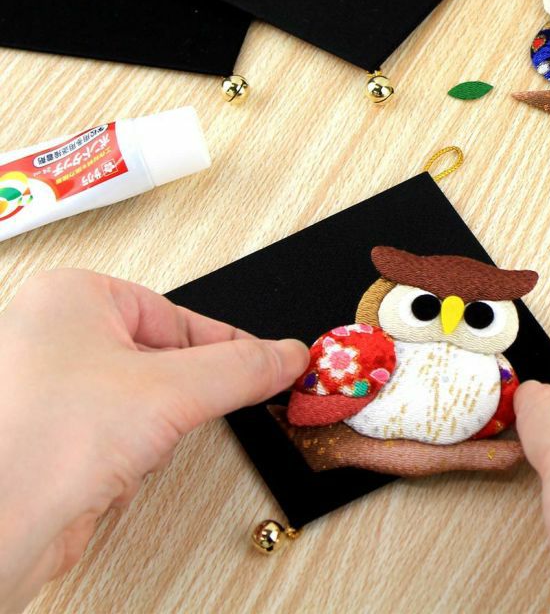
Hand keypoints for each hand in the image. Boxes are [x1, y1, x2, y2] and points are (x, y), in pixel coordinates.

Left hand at [0, 269, 307, 612]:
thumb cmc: (41, 447)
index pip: (177, 315)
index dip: (226, 345)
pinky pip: (120, 433)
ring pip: (144, 402)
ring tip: (122, 449)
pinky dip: (126, 457)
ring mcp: (48, 386)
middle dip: (172, 401)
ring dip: (150, 433)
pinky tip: (101, 474)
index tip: (268, 362)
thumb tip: (285, 356)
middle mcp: (55, 334)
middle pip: (162, 360)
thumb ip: (240, 370)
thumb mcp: (170, 393)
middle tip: (173, 415)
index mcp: (72, 297)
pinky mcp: (51, 434)